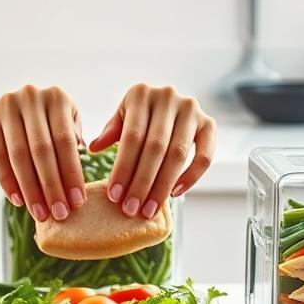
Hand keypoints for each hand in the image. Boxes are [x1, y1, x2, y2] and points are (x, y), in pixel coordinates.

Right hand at [0, 85, 86, 221]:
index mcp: (55, 97)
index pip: (64, 141)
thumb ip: (76, 142)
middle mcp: (28, 97)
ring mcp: (3, 107)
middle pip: (40, 150)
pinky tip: (17, 198)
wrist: (25, 104)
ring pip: (14, 156)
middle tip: (58, 213)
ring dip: (27, 189)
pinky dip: (4, 180)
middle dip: (50, 186)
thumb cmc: (54, 120)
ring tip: (38, 212)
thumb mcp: (71, 122)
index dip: (71, 173)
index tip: (77, 201)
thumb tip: (71, 175)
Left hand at [88, 84, 215, 217]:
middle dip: (141, 182)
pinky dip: (191, 177)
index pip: (131, 137)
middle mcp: (168, 97)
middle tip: (131, 209)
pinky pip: (204, 156)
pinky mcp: (209, 123)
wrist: (167, 101)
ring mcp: (191, 109)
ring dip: (162, 186)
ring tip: (149, 209)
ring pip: (177, 154)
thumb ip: (111, 131)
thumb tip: (94, 148)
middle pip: (154, 148)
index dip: (123, 168)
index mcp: (141, 94)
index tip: (114, 196)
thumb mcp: (122, 117)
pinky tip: (175, 194)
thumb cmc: (139, 115)